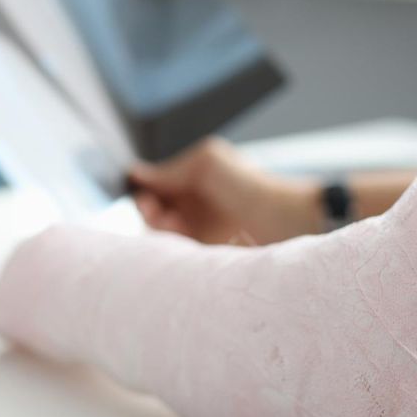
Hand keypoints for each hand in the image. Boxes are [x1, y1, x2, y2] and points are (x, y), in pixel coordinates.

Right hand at [129, 138, 321, 244]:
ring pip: (159, 233)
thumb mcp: (206, 162)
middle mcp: (191, 205)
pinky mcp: (200, 254)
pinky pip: (173, 254)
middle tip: (154, 209)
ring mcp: (195, 230)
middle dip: (147, 209)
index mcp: (191, 180)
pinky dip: (168, 247)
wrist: (280, 220)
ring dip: (158, 227)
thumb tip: (135, 173)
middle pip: (151, 210)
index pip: (154, 185)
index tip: (141, 190)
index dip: (144, 187)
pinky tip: (179, 237)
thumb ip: (170, 169)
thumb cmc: (248, 186)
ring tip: (173, 222)